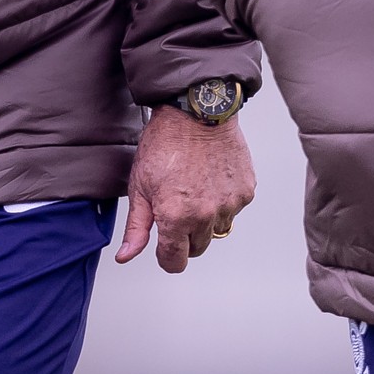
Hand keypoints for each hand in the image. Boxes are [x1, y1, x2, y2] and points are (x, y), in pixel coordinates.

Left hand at [117, 103, 255, 272]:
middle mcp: (206, 215)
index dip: (166, 258)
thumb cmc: (165, 143)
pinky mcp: (245, 191)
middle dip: (186, 237)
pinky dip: (222, 201)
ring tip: (194, 189)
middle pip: (198, 248)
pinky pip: (233, 210)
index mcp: (176, 217)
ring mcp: (229, 204)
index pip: (175, 262)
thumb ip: (136, 227)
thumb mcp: (140, 186)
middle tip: (176, 207)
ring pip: (217, 230)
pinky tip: (210, 179)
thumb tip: (127, 255)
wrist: (196, 111)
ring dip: (206, 219)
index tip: (163, 248)